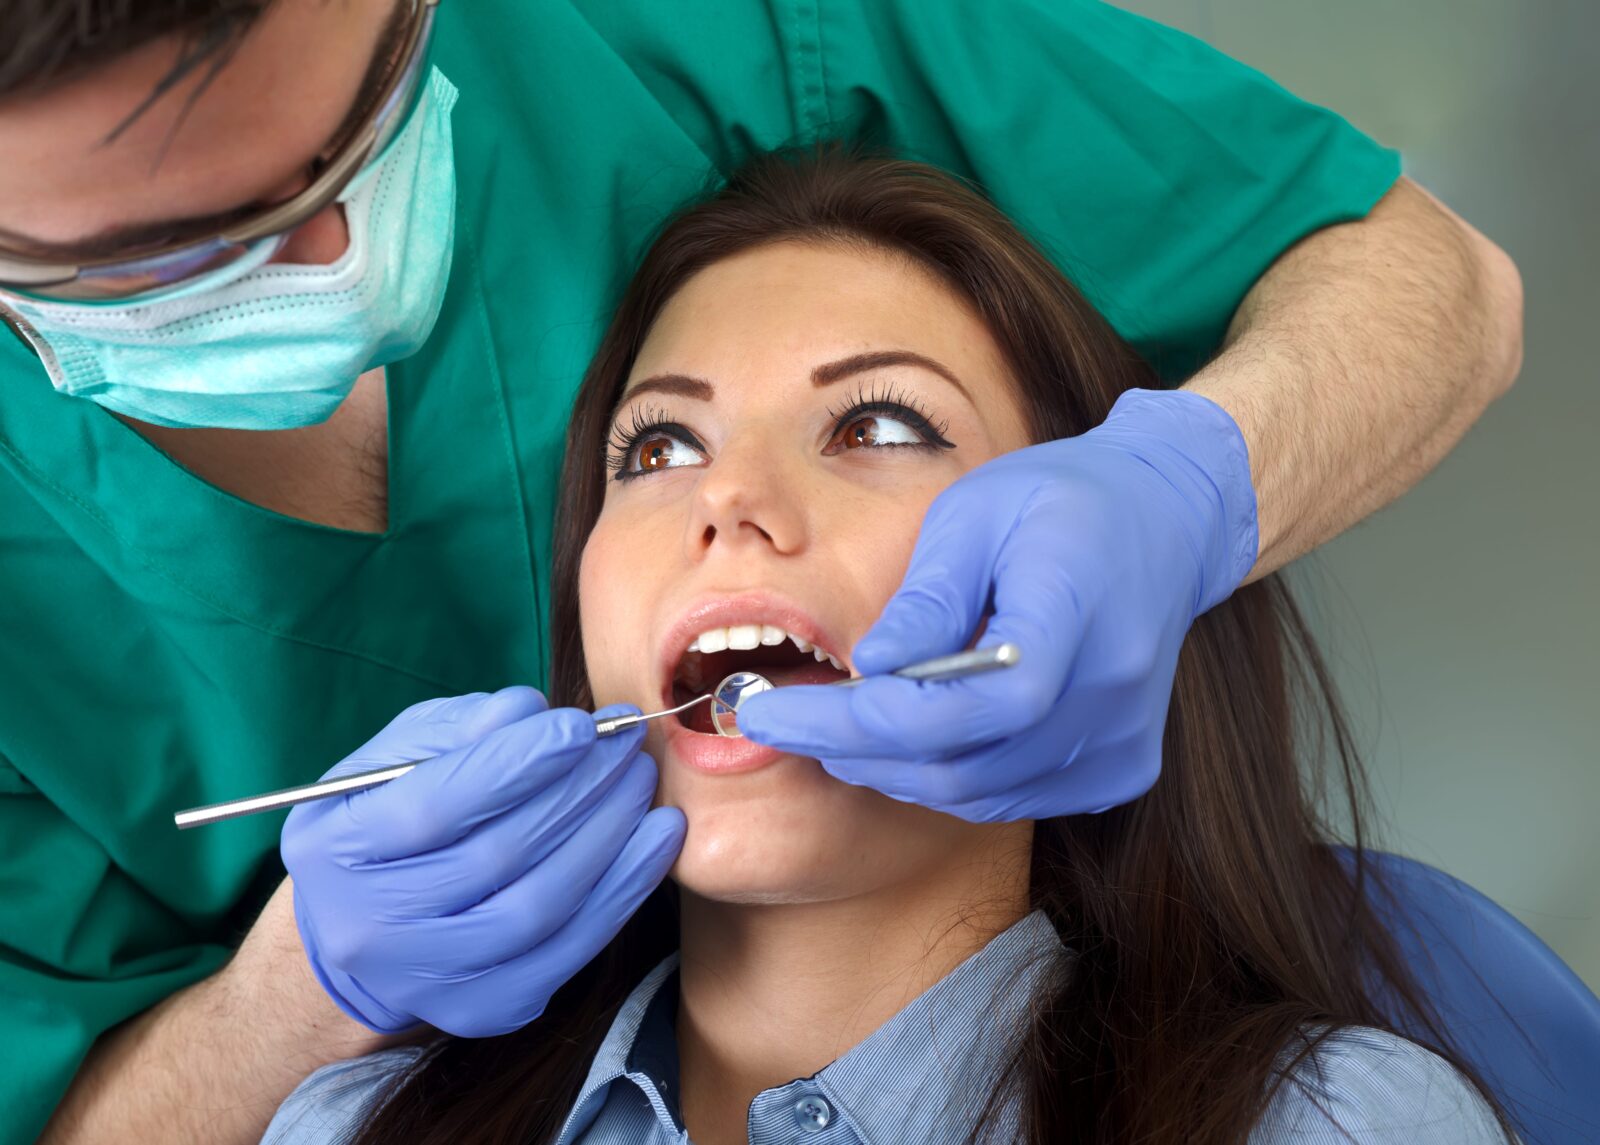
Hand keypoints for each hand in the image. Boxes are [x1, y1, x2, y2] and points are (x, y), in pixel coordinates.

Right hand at [281, 687, 685, 1036]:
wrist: (354, 933)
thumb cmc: (379, 822)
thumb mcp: (389, 761)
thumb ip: (452, 730)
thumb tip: (528, 709)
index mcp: (333, 852)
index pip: (435, 807)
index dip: (516, 764)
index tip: (579, 726)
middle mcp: (370, 929)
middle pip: (497, 857)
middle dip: (576, 791)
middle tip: (624, 744)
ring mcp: (428, 981)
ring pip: (539, 908)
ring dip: (608, 838)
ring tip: (640, 782)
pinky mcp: (483, 1009)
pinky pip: (569, 951)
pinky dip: (623, 891)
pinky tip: (656, 840)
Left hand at [736, 388, 1256, 821]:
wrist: (1169, 520)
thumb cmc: (1063, 498)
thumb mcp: (977, 511)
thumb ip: (926, 597)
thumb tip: (865, 670)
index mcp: (1074, 617)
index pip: (954, 710)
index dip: (851, 723)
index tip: (769, 713)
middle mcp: (1109, 697)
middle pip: (958, 764)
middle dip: (851, 750)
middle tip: (780, 722)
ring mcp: (1121, 742)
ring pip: (978, 795)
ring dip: (891, 770)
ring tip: (831, 729)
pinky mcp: (1122, 768)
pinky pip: (1011, 796)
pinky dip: (946, 777)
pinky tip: (906, 739)